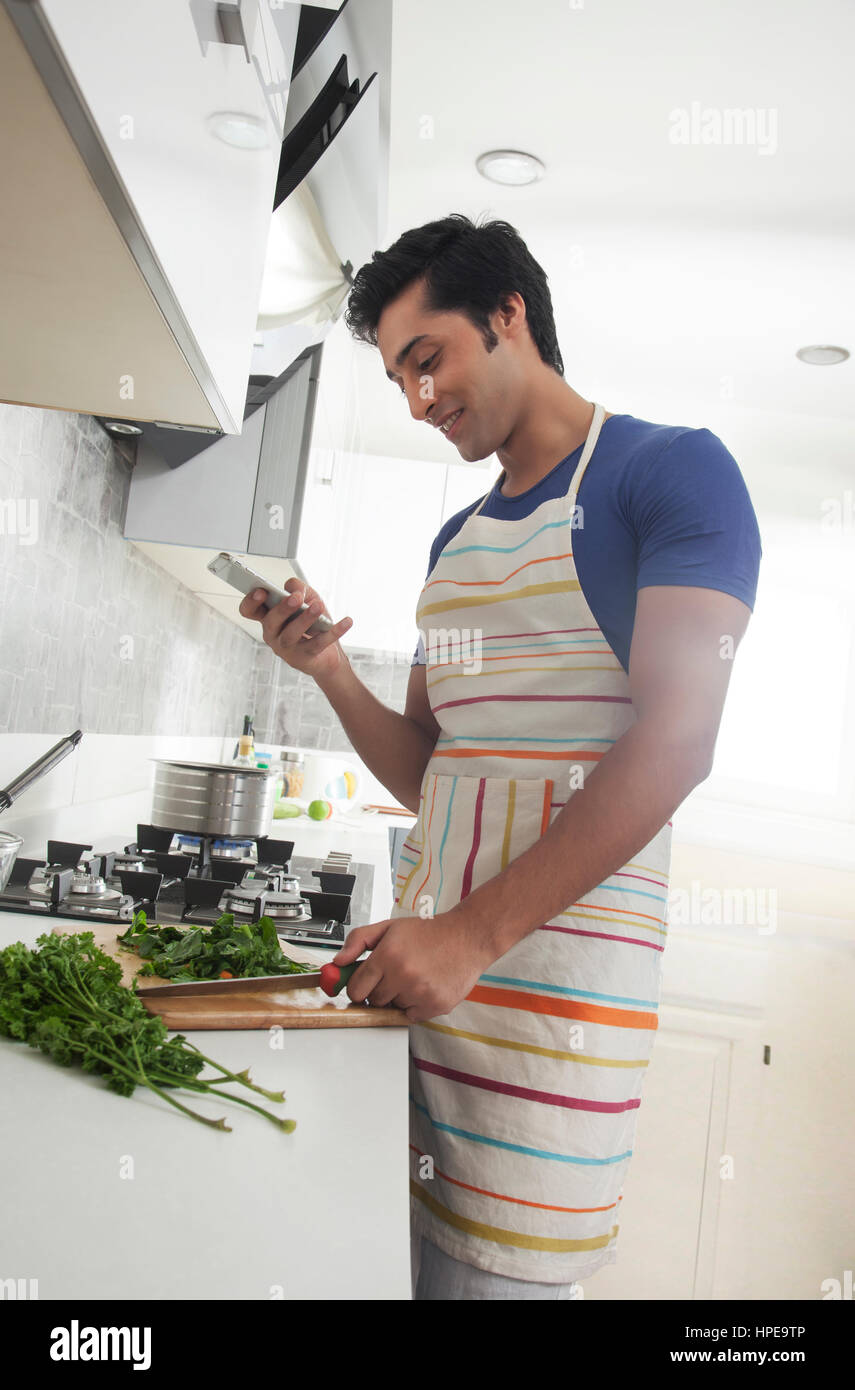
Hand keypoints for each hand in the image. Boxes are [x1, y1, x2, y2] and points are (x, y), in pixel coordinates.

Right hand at [238, 576, 351, 681]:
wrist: (326, 655)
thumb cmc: (313, 624)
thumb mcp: (307, 599)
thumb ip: (299, 588)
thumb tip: (296, 589)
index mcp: (269, 618)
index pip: (250, 611)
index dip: (250, 601)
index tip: (261, 591)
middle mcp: (273, 634)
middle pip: (271, 621)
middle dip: (282, 608)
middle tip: (296, 597)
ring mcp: (287, 648)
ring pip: (291, 634)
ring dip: (305, 619)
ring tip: (318, 606)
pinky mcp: (304, 658)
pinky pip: (319, 644)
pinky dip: (334, 632)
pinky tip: (347, 621)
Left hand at [331, 912, 490, 1023]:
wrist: (468, 937)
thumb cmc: (429, 932)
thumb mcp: (389, 927)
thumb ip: (358, 941)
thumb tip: (338, 962)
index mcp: (388, 955)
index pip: (356, 989)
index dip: (358, 987)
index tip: (363, 984)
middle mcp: (403, 975)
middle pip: (374, 1001)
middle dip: (379, 990)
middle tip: (394, 974)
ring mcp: (420, 993)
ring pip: (393, 1009)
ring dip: (398, 997)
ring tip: (413, 976)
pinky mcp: (436, 1005)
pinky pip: (412, 1016)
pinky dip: (415, 1005)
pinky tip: (424, 986)